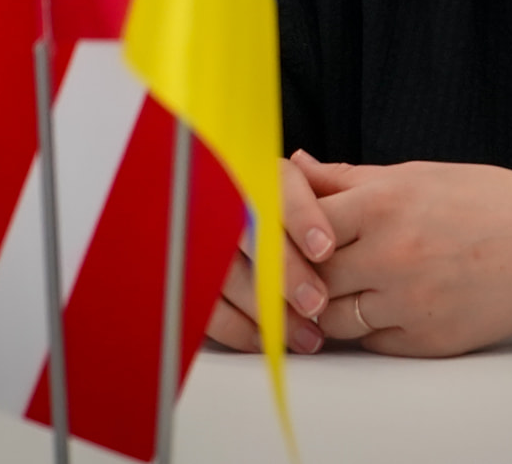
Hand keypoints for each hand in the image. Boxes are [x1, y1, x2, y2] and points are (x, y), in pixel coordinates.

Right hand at [203, 155, 338, 354]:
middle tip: (317, 302)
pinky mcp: (185, 280)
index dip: (302, 216)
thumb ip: (321, 185)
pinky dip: (240, 330)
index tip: (325, 248)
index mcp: (255, 174)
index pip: (276, 186)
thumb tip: (316, 171)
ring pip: (229, 276)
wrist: (204, 226)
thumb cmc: (279, 211)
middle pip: (252, 234)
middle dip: (287, 273)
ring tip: (306, 334)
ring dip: (269, 312)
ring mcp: (199, 241)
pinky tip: (270, 340)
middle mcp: (223, 201)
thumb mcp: (308, 189)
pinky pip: (208, 308)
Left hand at [295, 154, 511, 356]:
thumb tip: (296, 165)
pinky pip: (370, 343)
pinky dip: (367, 329)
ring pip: (333, 320)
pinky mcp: (424, 340)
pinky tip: (382, 309)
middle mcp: (391, 254)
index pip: (301, 226)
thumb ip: (347, 178)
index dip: (288, 235)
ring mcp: (408, 302)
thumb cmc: (479, 202)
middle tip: (305, 272)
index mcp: (384, 204)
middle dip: (303, 276)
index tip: (291, 237)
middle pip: (311, 278)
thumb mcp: (412, 175)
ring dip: (330, 309)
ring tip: (346, 291)